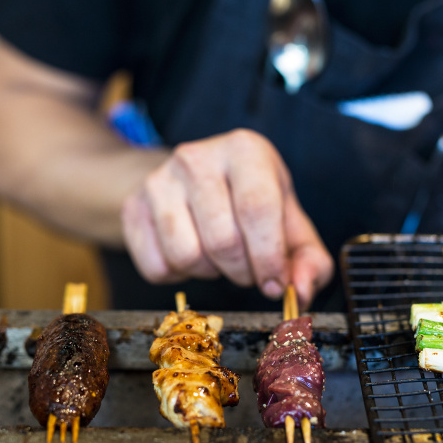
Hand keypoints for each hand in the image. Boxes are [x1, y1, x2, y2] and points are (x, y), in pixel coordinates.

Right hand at [121, 129, 333, 308]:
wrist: (190, 181)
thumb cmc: (250, 202)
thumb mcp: (289, 223)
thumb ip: (309, 261)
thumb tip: (300, 291)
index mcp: (245, 150)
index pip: (258, 210)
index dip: (269, 258)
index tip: (274, 281)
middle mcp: (197, 157)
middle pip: (223, 240)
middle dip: (242, 271)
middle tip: (247, 270)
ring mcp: (159, 180)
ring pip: (187, 256)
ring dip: (209, 273)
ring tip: (218, 258)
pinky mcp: (133, 206)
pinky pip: (156, 267)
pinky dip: (178, 276)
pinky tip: (190, 255)